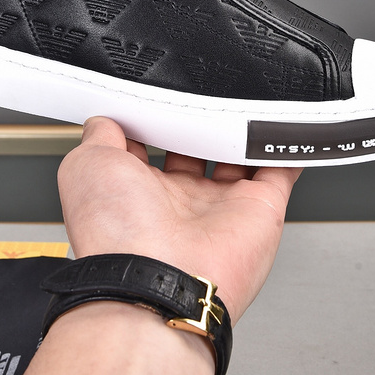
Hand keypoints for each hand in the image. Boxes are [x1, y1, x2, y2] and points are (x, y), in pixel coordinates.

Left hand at [58, 116, 301, 324]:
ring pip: (240, 157)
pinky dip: (288, 148)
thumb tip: (105, 119)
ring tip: (243, 97)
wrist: (157, 281)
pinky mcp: (261, 209)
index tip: (163, 95)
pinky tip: (284, 124)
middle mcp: (183, 203)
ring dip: (243, 130)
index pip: (154, 146)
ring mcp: (223, 207)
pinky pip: (281, 170)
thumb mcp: (87, 166)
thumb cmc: (116, 233)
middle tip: (204, 92)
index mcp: (140, 192)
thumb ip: (100, 136)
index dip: (158, 119)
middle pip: (200, 149)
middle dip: (202, 121)